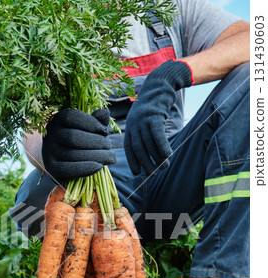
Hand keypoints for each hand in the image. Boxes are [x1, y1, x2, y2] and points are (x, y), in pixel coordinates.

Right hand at [42, 108, 115, 180]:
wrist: (60, 159)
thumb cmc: (79, 140)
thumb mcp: (86, 128)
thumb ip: (96, 120)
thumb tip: (105, 112)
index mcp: (58, 119)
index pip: (72, 117)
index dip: (91, 123)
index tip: (105, 130)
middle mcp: (50, 134)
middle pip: (73, 137)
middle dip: (96, 141)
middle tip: (109, 146)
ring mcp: (49, 152)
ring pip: (73, 154)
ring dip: (96, 156)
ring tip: (110, 157)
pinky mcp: (52, 168)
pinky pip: (68, 169)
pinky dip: (86, 168)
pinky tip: (99, 166)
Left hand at [124, 60, 192, 174]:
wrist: (160, 84)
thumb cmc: (155, 105)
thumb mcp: (145, 119)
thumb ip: (144, 133)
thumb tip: (149, 154)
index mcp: (130, 126)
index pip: (129, 148)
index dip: (133, 161)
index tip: (137, 172)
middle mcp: (134, 123)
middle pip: (139, 148)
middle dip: (146, 163)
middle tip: (153, 173)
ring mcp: (143, 119)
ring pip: (149, 144)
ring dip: (157, 158)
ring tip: (164, 167)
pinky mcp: (154, 115)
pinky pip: (158, 136)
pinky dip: (163, 147)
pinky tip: (168, 156)